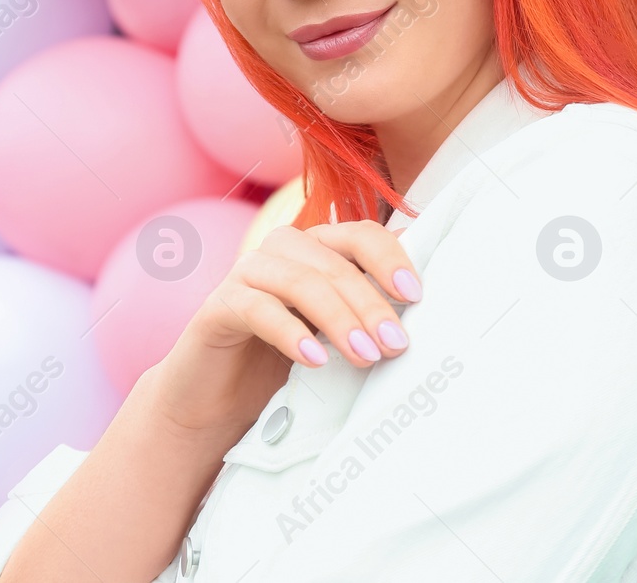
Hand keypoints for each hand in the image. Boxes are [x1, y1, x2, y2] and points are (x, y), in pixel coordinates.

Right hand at [150, 220, 421, 436]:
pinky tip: (314, 360)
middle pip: (333, 262)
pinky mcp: (217, 307)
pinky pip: (258, 309)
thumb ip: (367, 309)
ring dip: (338, 319)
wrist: (217, 403)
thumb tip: (419, 295)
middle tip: (394, 343)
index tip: (415, 295)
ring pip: (300, 282)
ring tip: (364, 356)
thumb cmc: (284, 365)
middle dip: (370, 303)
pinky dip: (291, 333)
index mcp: (315, 249)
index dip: (389, 258)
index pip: (359, 235)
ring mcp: (245, 275)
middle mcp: (281, 251)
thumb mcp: (335, 336)